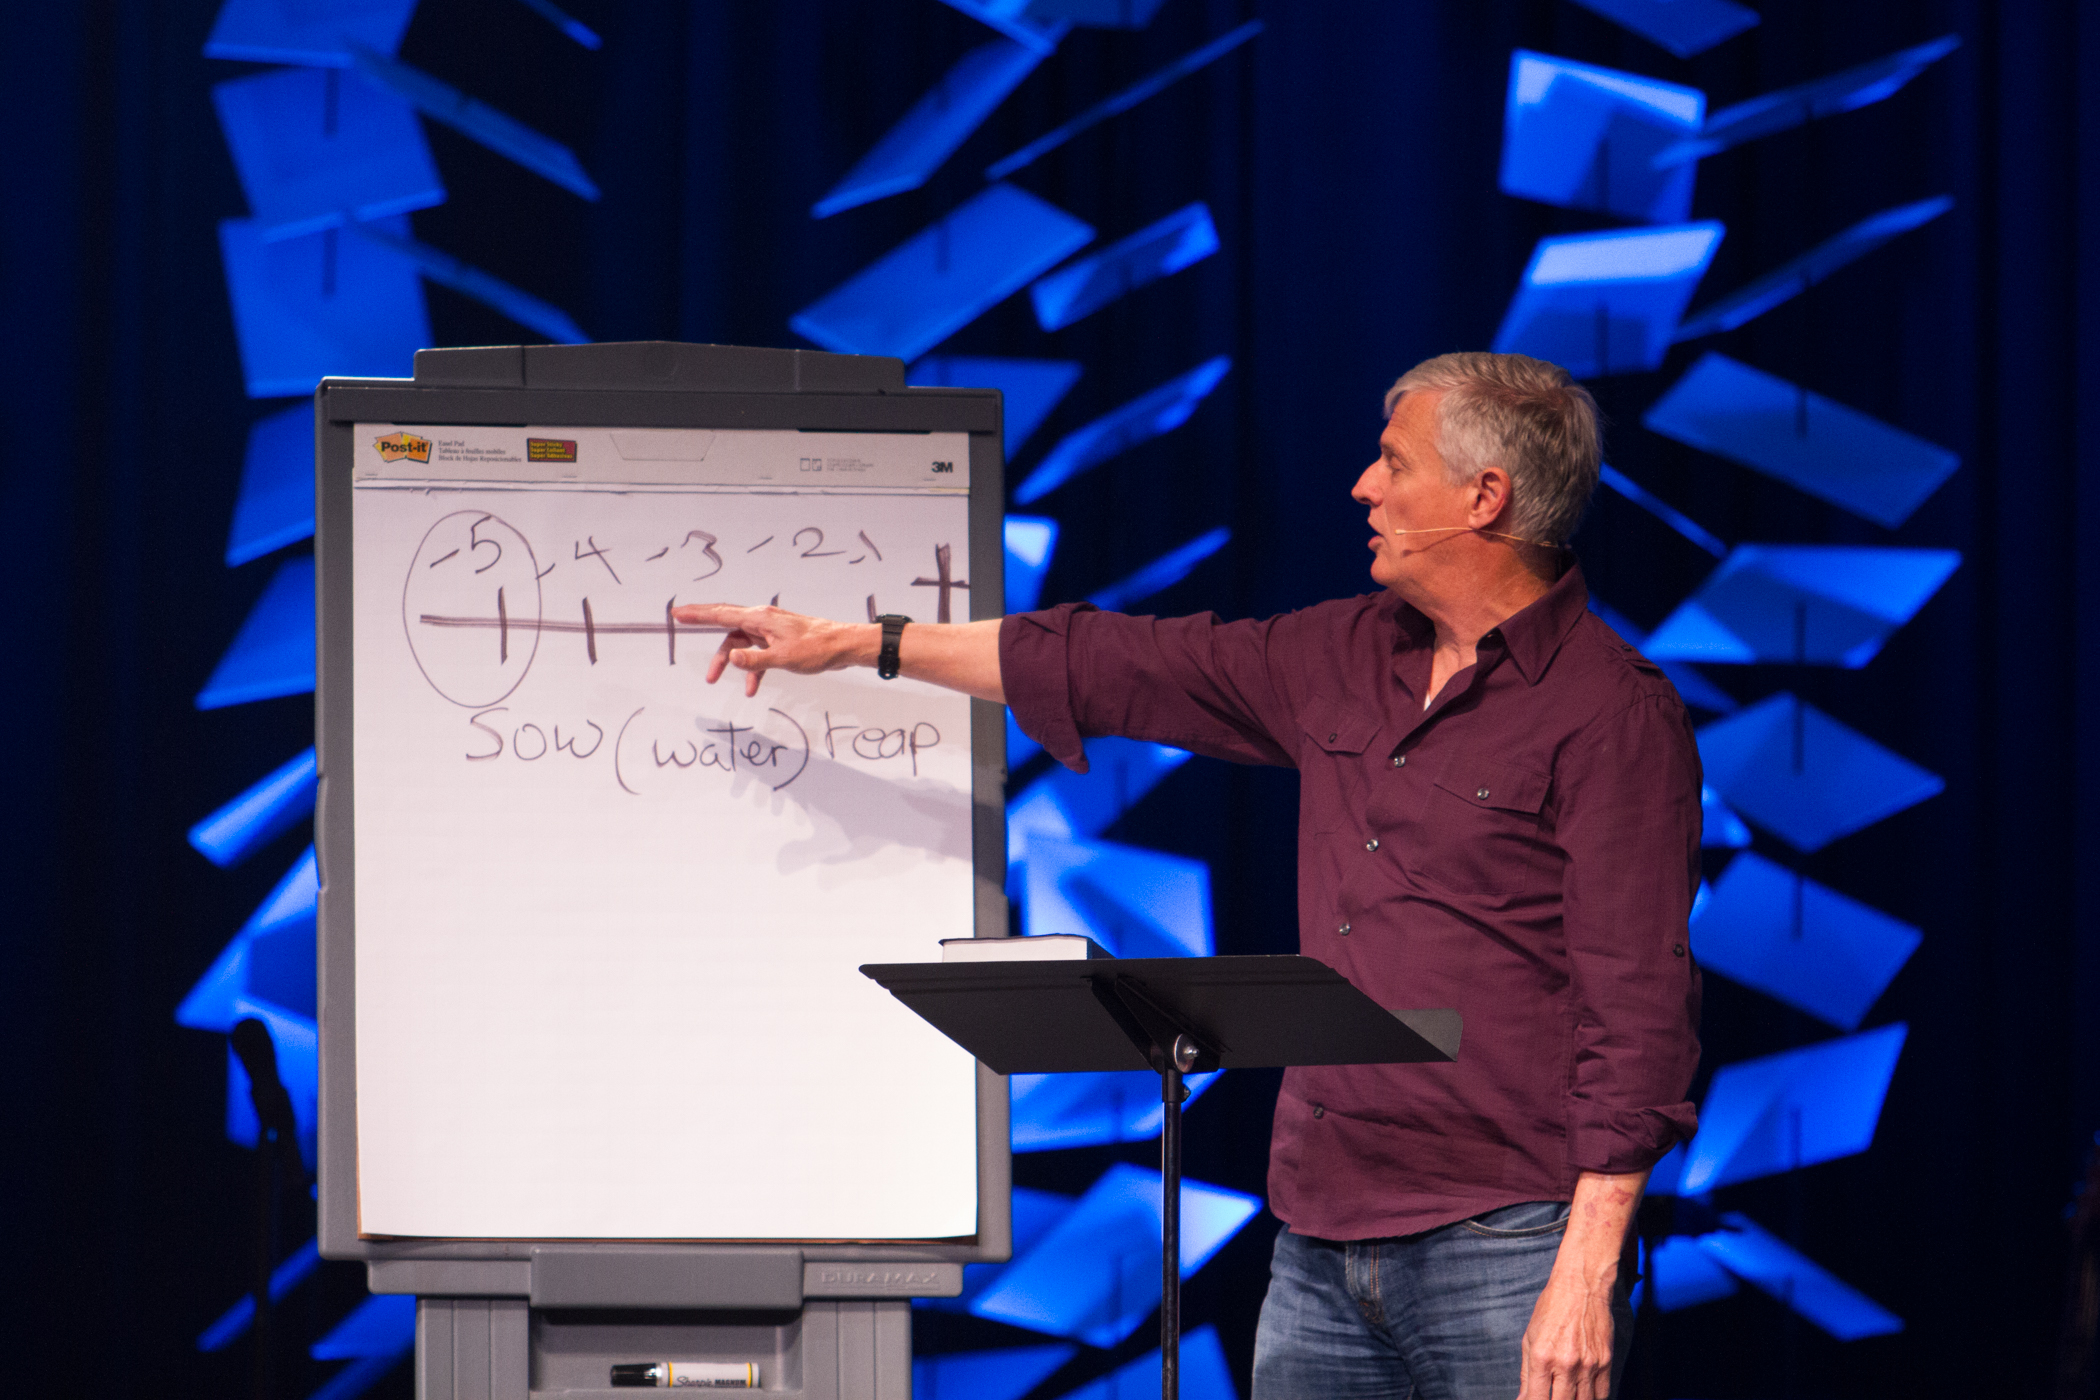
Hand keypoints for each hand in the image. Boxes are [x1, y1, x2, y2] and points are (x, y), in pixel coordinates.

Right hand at [670, 603, 868, 697]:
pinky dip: (752, 669)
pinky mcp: (779, 641)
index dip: (697, 614)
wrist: (843, 646)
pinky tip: (752, 688)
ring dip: (731, 663)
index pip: (721, 614)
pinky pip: (757, 653)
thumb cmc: (816, 648)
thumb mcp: (782, 658)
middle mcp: (762, 621)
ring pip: (741, 644)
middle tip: (685, 633)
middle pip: (726, 626)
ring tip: (716, 680)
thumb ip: (754, 660)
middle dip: (707, 636)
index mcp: (760, 619)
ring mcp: (770, 630)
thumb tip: (732, 659)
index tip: (678, 612)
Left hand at [1516, 1168, 1644, 1399]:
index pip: (1536, 1399)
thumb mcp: (1530, 1337)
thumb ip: (1527, 1373)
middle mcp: (1566, 1364)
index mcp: (1542, 1357)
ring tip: (1567, 1395)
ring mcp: (1589, 1365)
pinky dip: (1593, 1399)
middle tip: (1551, 1395)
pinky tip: (1584, 1394)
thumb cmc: (1551, 1309)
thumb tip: (1524, 1399)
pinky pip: (1603, 1394)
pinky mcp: (1607, 1363)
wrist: (1582, 1285)